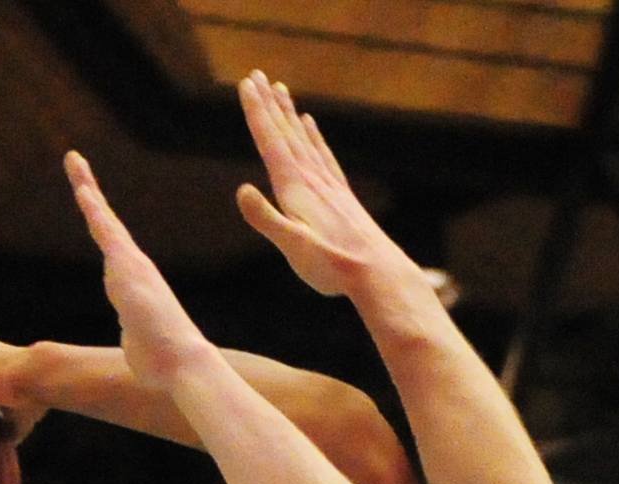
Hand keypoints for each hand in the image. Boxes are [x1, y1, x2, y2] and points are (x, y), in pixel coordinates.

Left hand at [63, 151, 215, 394]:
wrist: (182, 365)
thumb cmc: (162, 363)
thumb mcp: (138, 343)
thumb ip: (132, 330)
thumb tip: (133, 335)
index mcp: (134, 284)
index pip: (110, 248)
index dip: (98, 221)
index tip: (87, 198)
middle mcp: (134, 268)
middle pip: (106, 224)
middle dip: (90, 193)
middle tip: (74, 161)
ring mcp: (132, 266)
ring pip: (103, 220)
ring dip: (87, 189)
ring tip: (74, 162)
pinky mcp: (128, 268)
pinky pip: (106, 231)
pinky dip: (94, 207)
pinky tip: (82, 188)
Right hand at [235, 72, 405, 300]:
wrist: (376, 272)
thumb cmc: (332, 265)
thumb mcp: (293, 247)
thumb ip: (266, 218)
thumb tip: (243, 190)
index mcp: (296, 187)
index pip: (271, 142)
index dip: (257, 112)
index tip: (246, 84)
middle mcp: (312, 178)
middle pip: (286, 133)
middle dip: (269, 104)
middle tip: (256, 75)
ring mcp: (328, 184)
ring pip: (303, 139)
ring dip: (288, 114)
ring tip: (280, 90)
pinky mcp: (340, 194)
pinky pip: (322, 154)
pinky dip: (313, 135)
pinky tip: (309, 124)